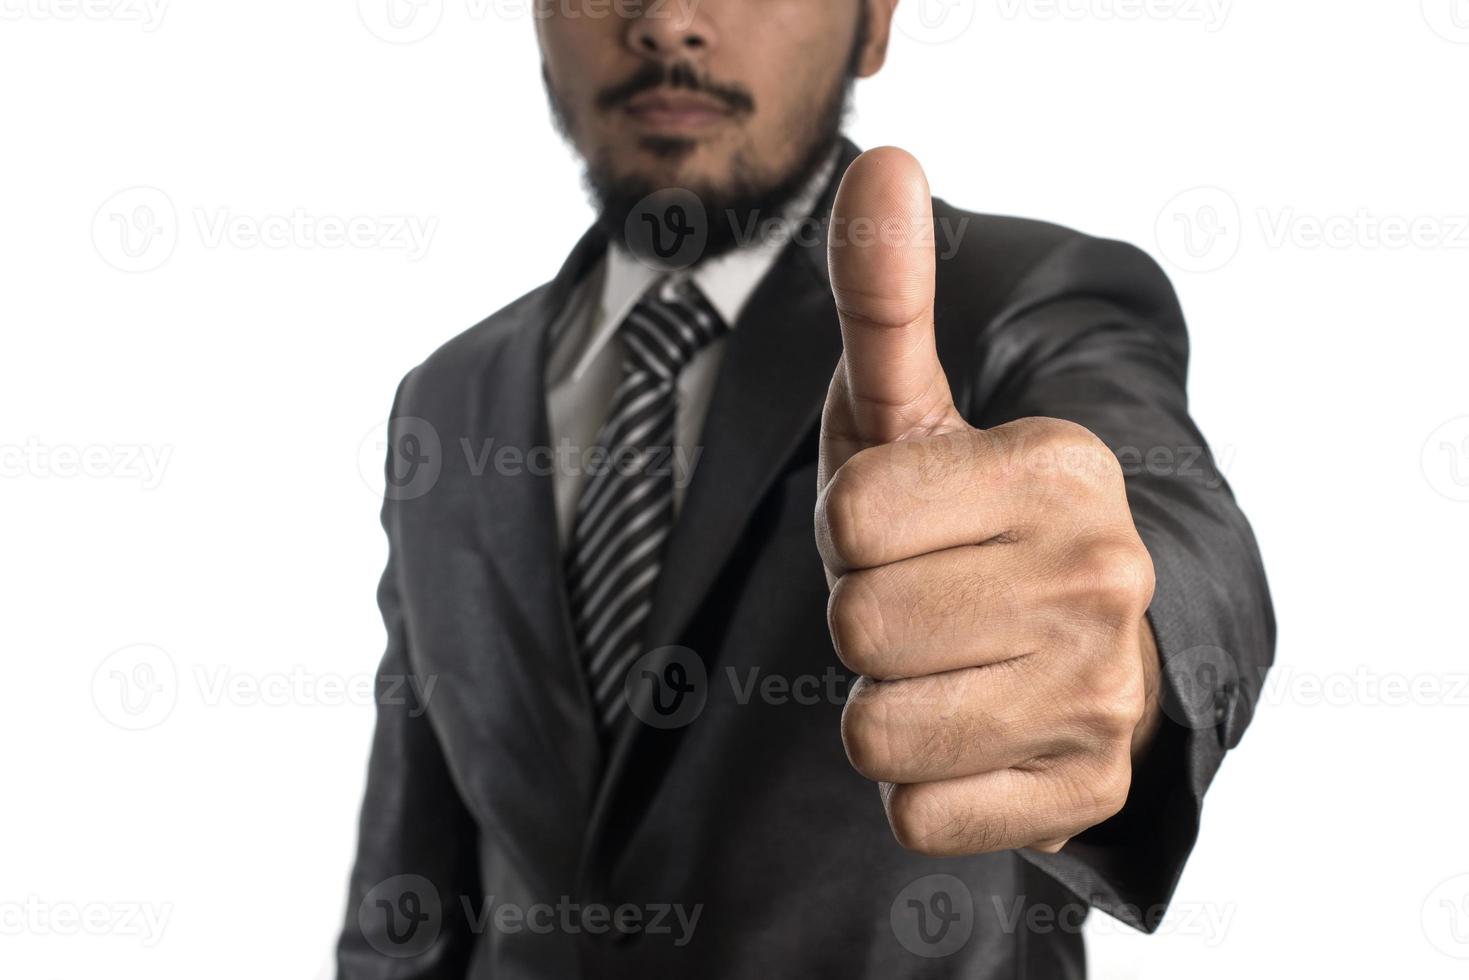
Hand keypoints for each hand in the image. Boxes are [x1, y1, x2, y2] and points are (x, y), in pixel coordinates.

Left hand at [815, 147, 1161, 855]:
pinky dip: (917, 783)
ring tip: (944, 667)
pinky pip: (912, 816)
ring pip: (875, 732)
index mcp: (1063, 467)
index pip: (852, 518)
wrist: (1068, 647)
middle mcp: (1104, 579)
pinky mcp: (1083, 795)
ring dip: (883, 702)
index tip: (905, 528)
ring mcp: (1102, 696)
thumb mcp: (912, 408)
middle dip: (864, 617)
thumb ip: (885, 296)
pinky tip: (969, 735)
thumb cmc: (962, 519)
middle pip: (858, 627)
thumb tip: (882, 159)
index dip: (851, 529)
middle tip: (924, 603)